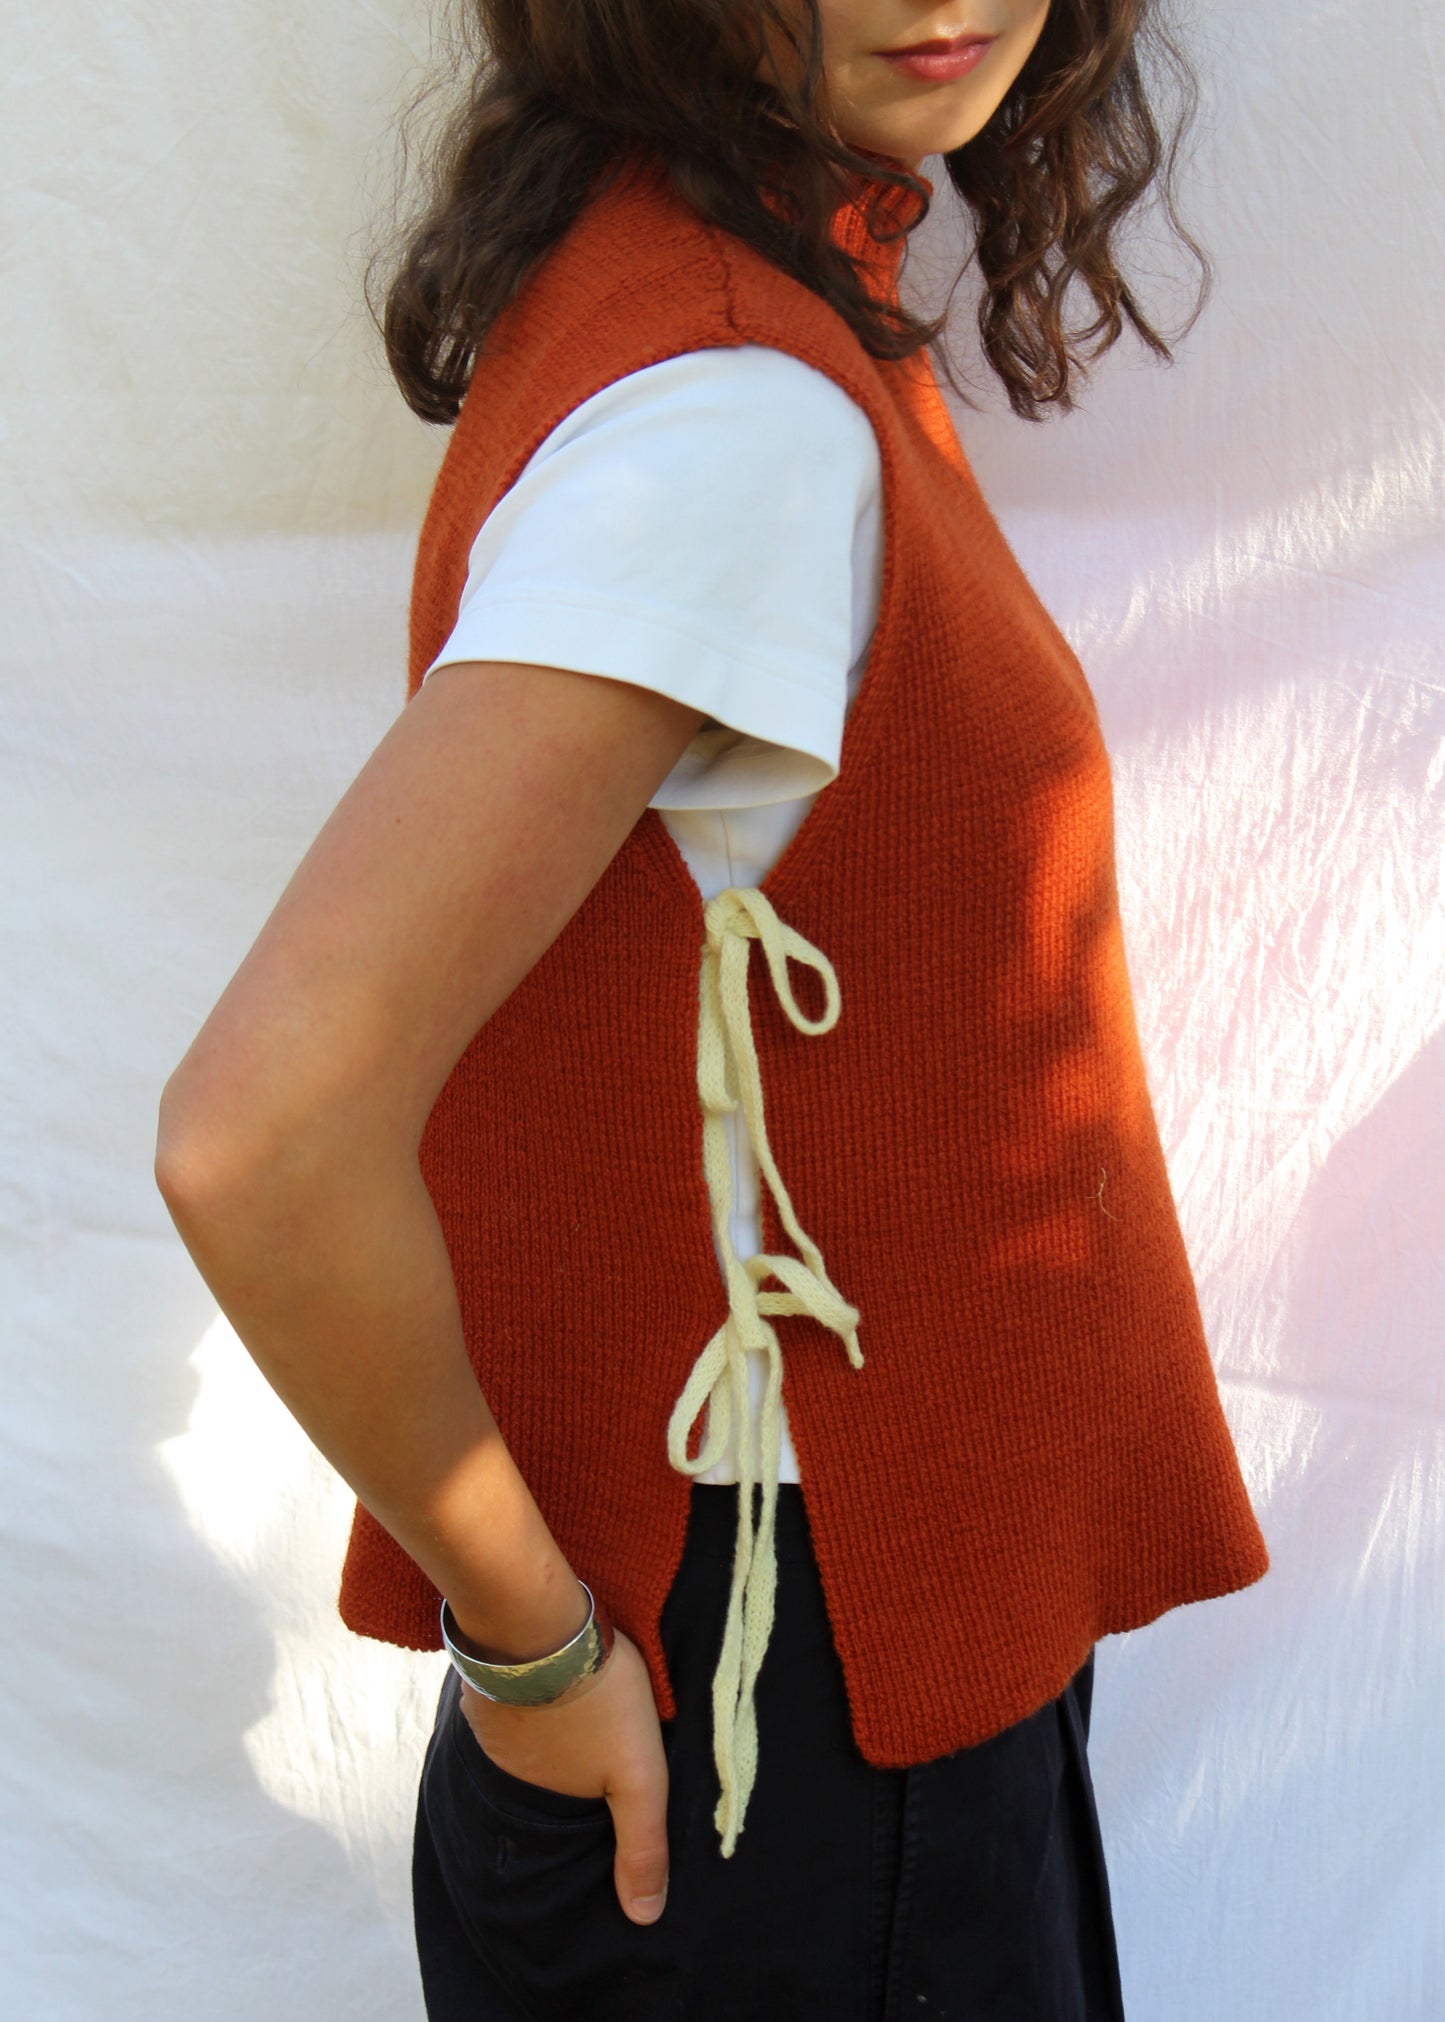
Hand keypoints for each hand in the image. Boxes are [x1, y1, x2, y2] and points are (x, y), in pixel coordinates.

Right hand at [458, 1628, 669, 1923]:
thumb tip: (644, 1918)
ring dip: (543, 1726)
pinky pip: (508, 1700)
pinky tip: (544, 1677)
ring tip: (573, 1706)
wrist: (540, 1622)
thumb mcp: (640, 1776)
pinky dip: (525, 1696)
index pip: (568, 1818)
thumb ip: (642, 1846)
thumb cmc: (598, 1700)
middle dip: (563, 1765)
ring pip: (523, 1735)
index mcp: (542, 1799)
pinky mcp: (484, 1681)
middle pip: (542, 1775)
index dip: (588, 1807)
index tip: (603, 1786)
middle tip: (590, 1737)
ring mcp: (488, 1724)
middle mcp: (504, 1771)